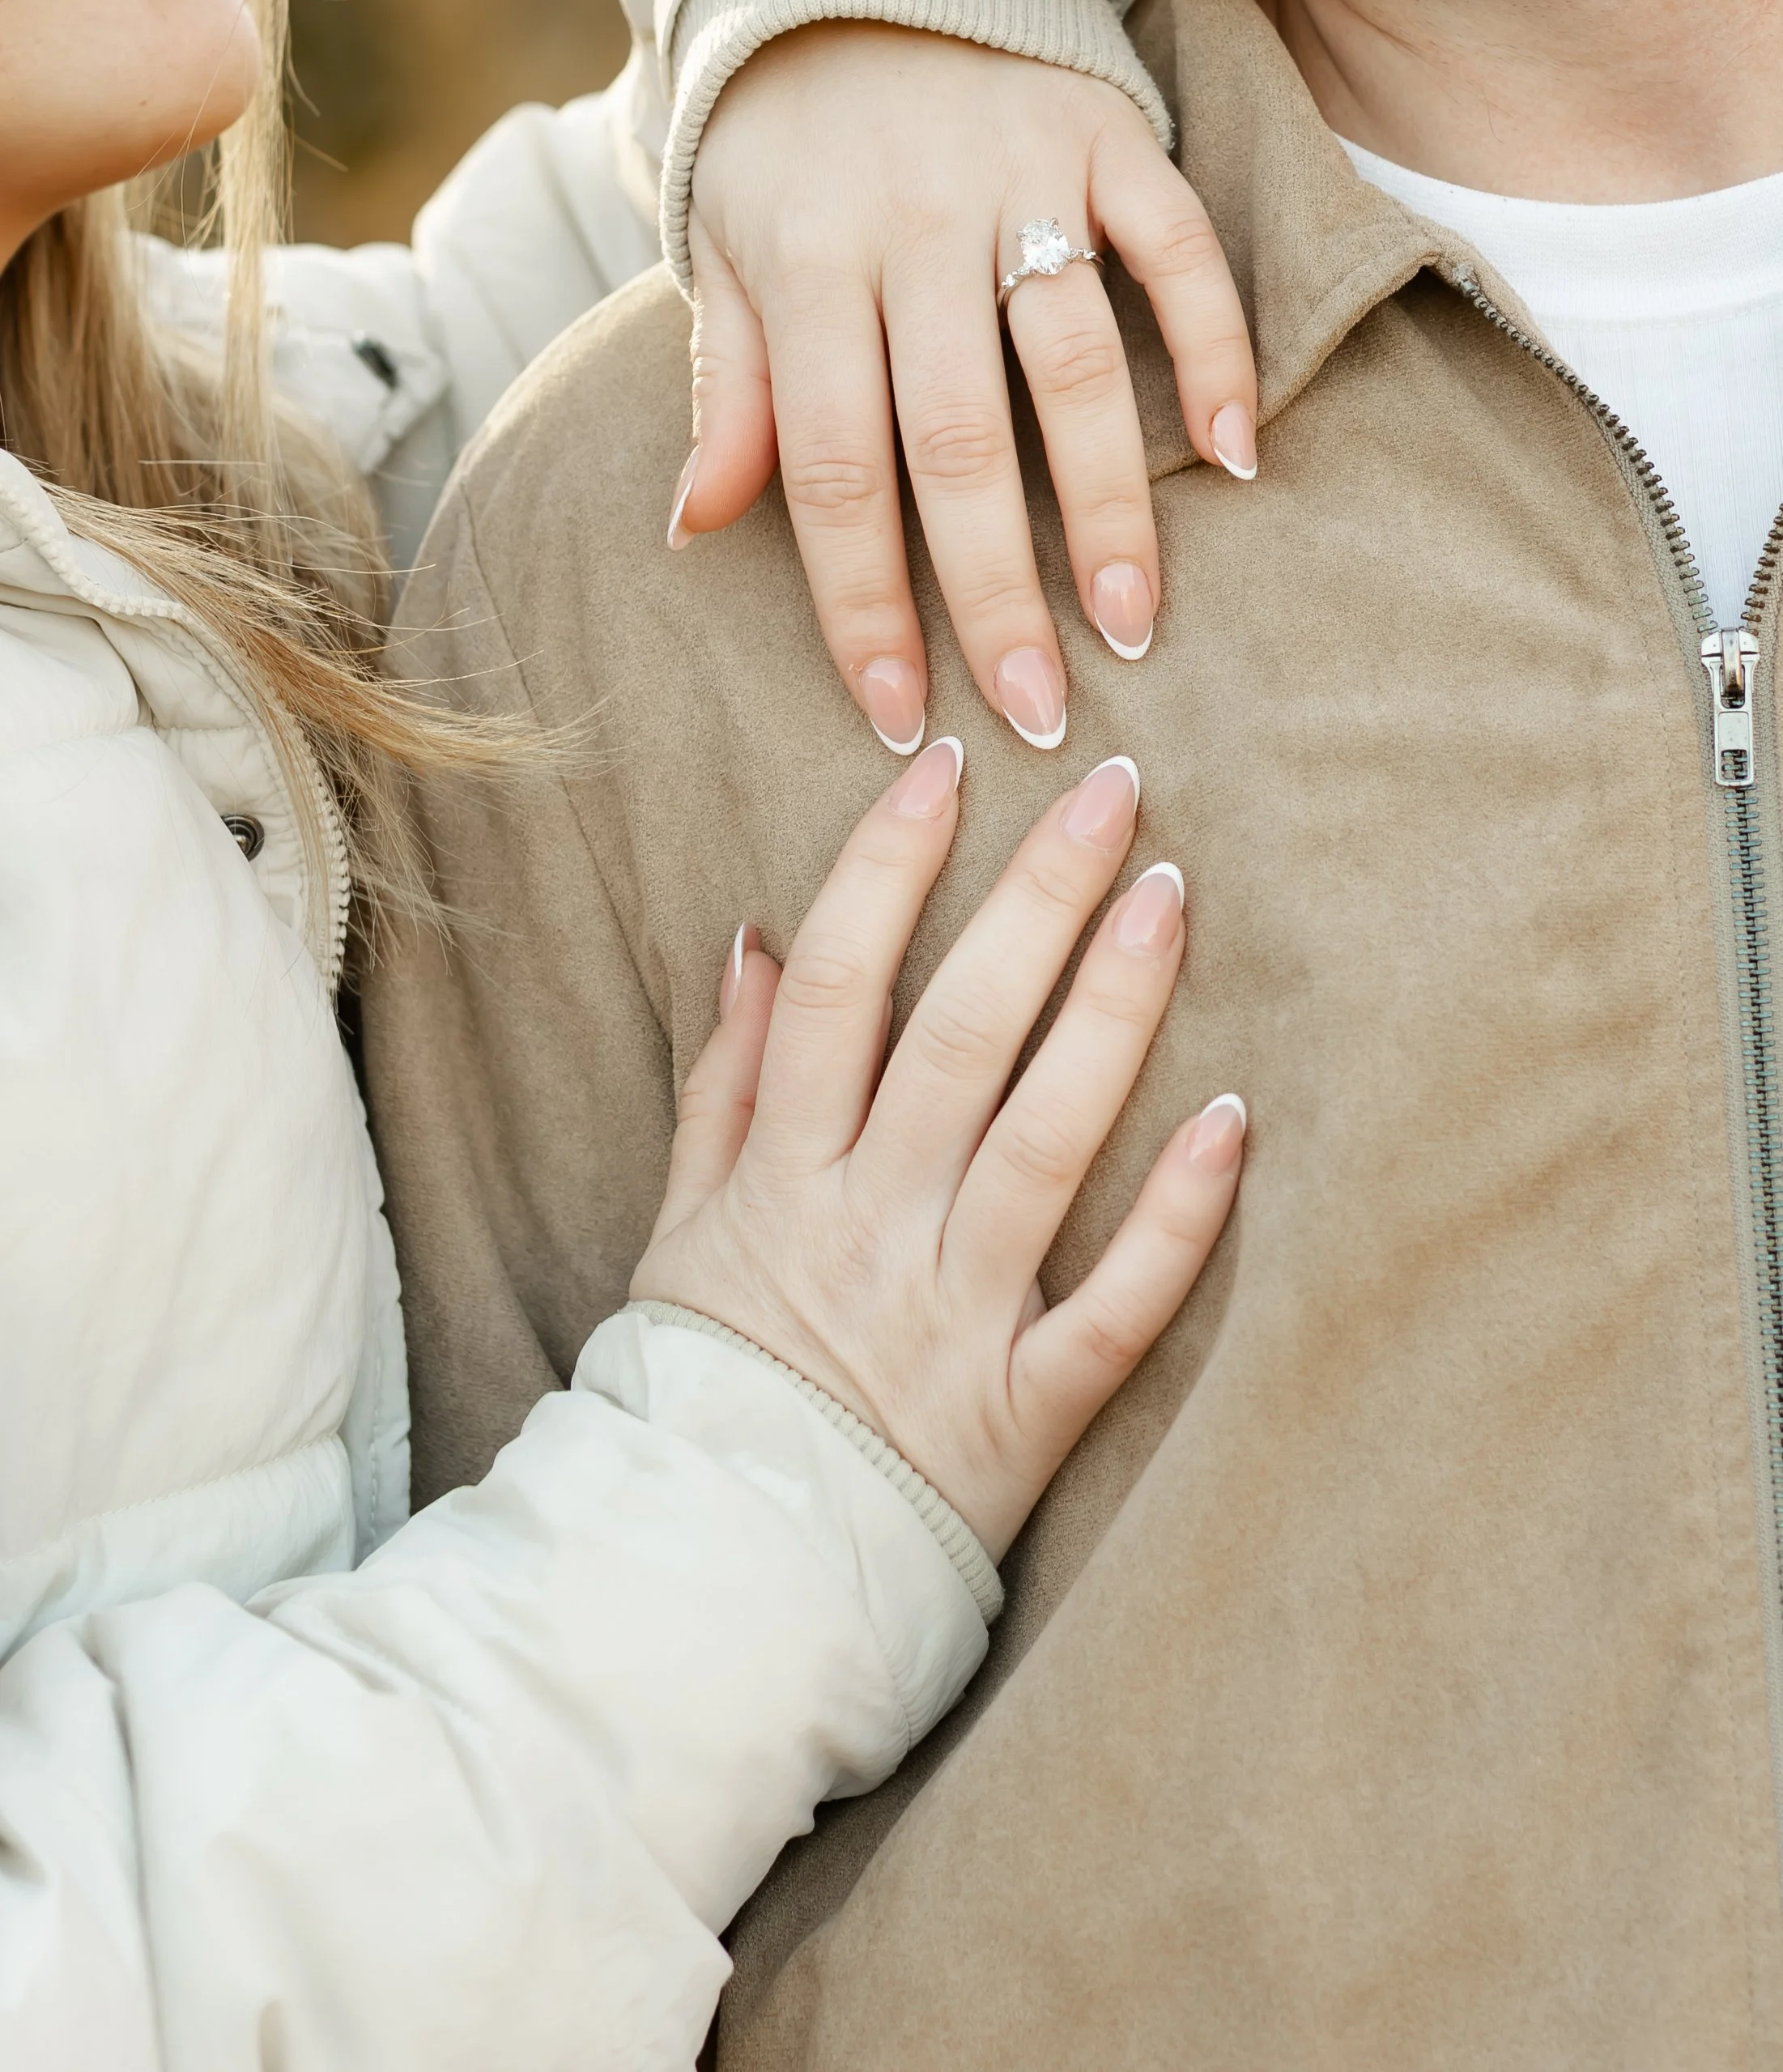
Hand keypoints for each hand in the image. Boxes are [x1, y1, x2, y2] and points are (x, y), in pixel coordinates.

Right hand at [632, 740, 1245, 1559]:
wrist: (721, 1579)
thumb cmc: (708, 1380)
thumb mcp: (680, 1224)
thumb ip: (724, 1081)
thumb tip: (759, 937)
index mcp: (784, 1174)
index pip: (840, 987)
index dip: (889, 867)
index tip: (947, 770)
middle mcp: (872, 1226)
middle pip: (962, 1035)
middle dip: (1036, 901)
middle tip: (1111, 791)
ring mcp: (956, 1316)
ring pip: (1047, 1142)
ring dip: (1114, 1013)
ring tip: (1171, 897)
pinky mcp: (1027, 1410)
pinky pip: (1118, 1307)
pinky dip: (1179, 1219)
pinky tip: (1237, 1121)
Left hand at [669, 24, 1256, 756]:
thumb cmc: (787, 144)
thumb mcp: (728, 254)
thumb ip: (731, 391)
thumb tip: (697, 531)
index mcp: (805, 265)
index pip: (834, 469)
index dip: (863, 601)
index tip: (900, 711)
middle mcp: (914, 223)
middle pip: (958, 441)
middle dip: (998, 590)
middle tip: (1040, 711)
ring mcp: (1021, 172)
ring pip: (1072, 362)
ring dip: (1112, 501)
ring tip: (1135, 621)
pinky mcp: (1109, 129)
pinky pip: (1177, 248)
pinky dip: (1213, 346)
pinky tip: (1238, 454)